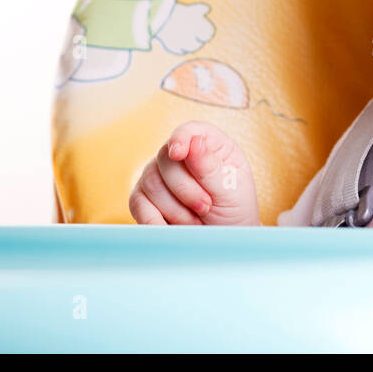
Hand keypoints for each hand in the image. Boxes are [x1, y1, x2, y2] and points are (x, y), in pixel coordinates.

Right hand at [128, 121, 260, 225]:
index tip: (179, 153)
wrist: (222, 240)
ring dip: (176, 209)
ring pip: (151, 183)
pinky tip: (173, 228)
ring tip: (196, 221)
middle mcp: (180, 157)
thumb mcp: (232, 190)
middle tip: (206, 207)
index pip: (190, 131)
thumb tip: (194, 142)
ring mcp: (158, 176)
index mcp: (211, 146)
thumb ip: (211, 167)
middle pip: (166, 159)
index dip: (181, 138)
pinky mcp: (142, 199)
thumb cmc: (233, 211)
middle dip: (186, 190)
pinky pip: (138, 204)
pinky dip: (156, 220)